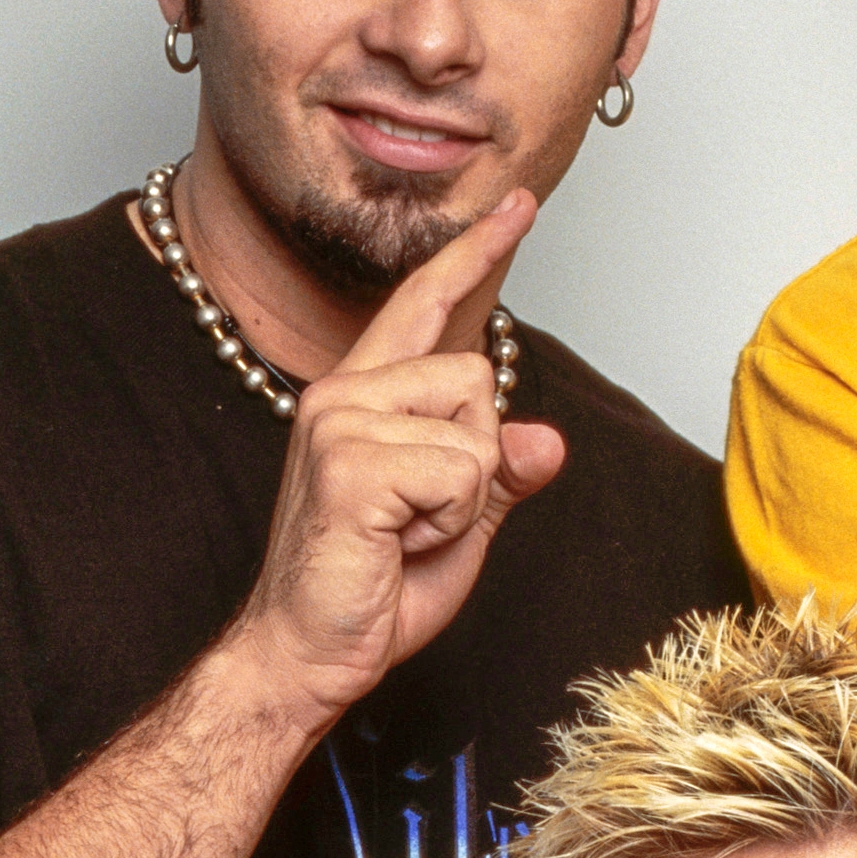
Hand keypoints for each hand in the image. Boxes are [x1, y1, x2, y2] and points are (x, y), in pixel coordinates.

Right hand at [224, 195, 568, 727]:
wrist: (309, 652)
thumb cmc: (372, 586)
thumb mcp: (459, 524)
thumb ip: (500, 474)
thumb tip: (548, 439)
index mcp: (365, 394)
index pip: (428, 304)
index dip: (476, 254)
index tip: (519, 205)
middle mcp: (345, 392)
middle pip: (478, 375)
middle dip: (477, 457)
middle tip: (420, 516)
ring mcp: (341, 421)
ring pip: (476, 427)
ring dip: (463, 496)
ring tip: (405, 530)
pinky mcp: (351, 462)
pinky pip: (462, 472)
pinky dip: (450, 523)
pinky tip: (398, 541)